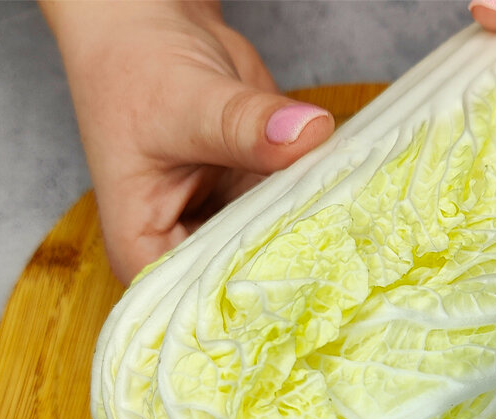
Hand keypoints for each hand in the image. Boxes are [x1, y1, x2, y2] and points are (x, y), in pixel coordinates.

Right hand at [41, 1, 333, 282]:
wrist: (154, 22)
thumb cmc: (135, 67)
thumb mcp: (188, 102)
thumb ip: (246, 127)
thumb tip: (308, 134)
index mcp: (143, 248)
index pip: (196, 306)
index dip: (246, 312)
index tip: (302, 303)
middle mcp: (186, 247)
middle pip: (243, 288)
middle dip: (291, 280)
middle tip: (347, 277)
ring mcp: (228, 222)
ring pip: (278, 252)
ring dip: (315, 245)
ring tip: (360, 247)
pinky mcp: (261, 195)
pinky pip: (298, 212)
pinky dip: (323, 206)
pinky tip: (358, 209)